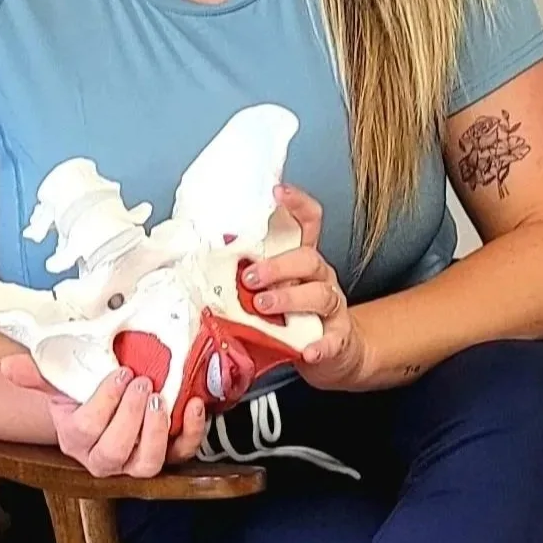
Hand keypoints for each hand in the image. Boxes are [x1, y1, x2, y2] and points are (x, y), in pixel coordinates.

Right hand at [1, 355, 209, 476]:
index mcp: (76, 439)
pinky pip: (181, 454)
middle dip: (130, 418)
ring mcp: (136, 460)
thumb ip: (37, 374)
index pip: (86, 430)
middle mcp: (105, 458)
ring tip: (162, 399)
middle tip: (143, 384)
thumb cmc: (84, 394)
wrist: (106, 403)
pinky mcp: (167, 455)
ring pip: (147, 464)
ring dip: (157, 432)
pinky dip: (191, 433)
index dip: (104, 403)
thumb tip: (7, 366)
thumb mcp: (61, 382)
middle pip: (115, 453)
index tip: (120, 373)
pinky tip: (194, 406)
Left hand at [241, 183, 370, 390]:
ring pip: (319, 293)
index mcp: (301, 260)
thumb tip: (204, 264)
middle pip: (308, 258)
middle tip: (249, 276)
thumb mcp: (273, 289)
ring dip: (288, 298)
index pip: (308, 222)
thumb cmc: (293, 316)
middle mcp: (320, 277)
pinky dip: (319, 345)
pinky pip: (332, 339)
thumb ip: (249, 276)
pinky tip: (306, 350)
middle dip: (277, 265)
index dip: (296, 203)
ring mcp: (332, 306)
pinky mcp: (337, 337)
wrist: (332, 352)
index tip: (277, 190)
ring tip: (262, 306)